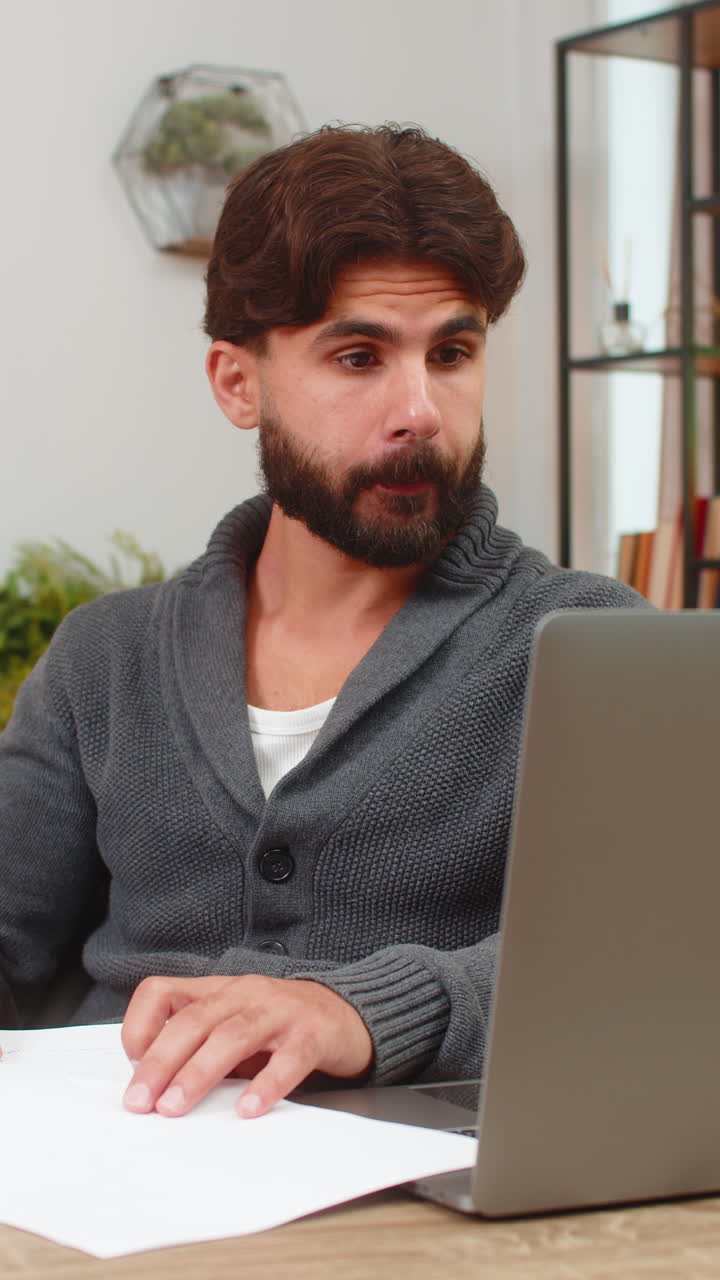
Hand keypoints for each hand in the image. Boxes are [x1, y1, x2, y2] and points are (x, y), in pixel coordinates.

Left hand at [121, 974, 372, 1119]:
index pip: (163, 992)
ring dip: (199, 1072)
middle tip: (141, 1102)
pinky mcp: (313, 1033)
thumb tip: (153, 1087)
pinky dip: (266, 1085)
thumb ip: (199, 1046)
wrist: (349, 1013)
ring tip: (176, 1107)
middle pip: (194, 1020)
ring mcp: (280, 1010)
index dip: (140, 1027)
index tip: (132, 1069)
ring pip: (233, 1035)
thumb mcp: (233, 1026)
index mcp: (219, 989)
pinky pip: (288, 1058)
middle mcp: (245, 993)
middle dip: (160, 1062)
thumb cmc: (281, 1026)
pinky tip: (248, 1110)